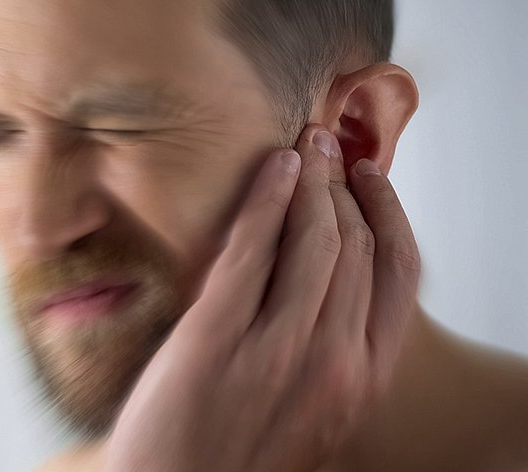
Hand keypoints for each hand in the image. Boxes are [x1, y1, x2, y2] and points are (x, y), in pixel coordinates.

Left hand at [103, 125, 421, 471]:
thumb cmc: (239, 462)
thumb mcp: (311, 417)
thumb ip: (331, 358)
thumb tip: (328, 290)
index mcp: (360, 383)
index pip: (397, 275)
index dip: (388, 214)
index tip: (370, 180)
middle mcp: (330, 363)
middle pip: (354, 246)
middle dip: (344, 184)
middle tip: (331, 147)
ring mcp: (272, 350)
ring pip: (312, 240)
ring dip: (311, 180)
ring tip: (306, 146)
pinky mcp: (212, 339)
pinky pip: (249, 251)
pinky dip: (265, 199)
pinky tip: (272, 169)